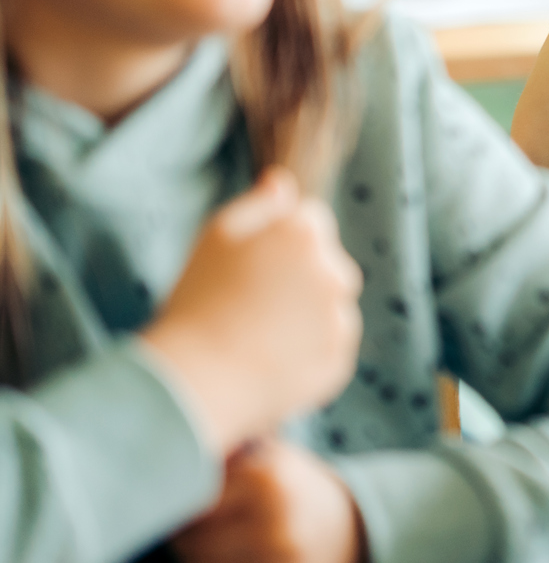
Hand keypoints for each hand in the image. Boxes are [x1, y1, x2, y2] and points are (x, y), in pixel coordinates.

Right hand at [140, 168, 362, 454]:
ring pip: (331, 306)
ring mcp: (340, 317)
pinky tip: (270, 360)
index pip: (312, 222)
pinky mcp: (340, 358)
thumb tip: (284, 183)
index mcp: (305, 232)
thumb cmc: (197, 301)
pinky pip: (330, 346)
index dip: (280, 243)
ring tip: (258, 334)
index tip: (252, 267)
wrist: (193, 379)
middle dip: (300, 277)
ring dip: (308, 314)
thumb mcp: (216, 236)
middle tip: (252, 305)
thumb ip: (259, 205)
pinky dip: (309, 351)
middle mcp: (334, 270)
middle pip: (328, 263)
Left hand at [172, 439, 366, 562]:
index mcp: (272, 481)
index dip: (185, 506)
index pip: (190, 502)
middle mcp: (278, 528)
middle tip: (210, 537)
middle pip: (188, 546)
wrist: (355, 542)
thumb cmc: (296, 498)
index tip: (198, 508)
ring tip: (222, 562)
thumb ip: (224, 451)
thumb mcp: (272, 459)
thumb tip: (162, 457)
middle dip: (188, 544)